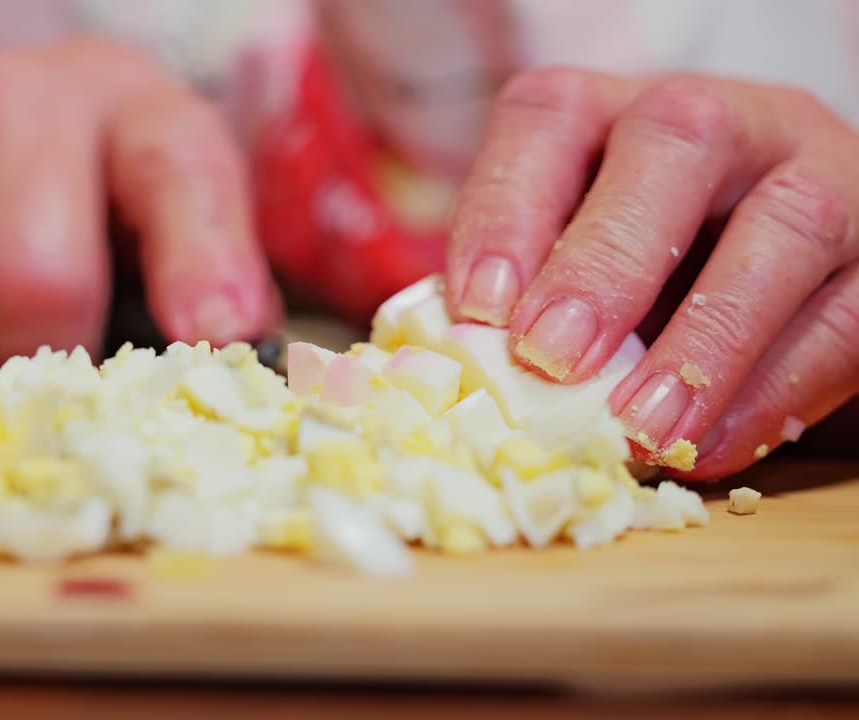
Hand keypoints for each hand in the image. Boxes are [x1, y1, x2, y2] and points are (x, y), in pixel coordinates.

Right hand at [0, 39, 278, 373]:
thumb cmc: (83, 222)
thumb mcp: (162, 241)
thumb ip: (211, 300)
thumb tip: (249, 384)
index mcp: (141, 114)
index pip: (180, 173)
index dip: (201, 264)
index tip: (211, 338)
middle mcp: (28, 93)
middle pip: (38, 271)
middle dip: (51, 355)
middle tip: (55, 375)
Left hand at [446, 68, 858, 478]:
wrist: (783, 277)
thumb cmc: (646, 272)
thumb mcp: (575, 260)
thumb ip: (525, 295)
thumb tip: (457, 369)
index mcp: (615, 113)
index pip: (551, 118)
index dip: (506, 210)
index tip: (477, 310)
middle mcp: (725, 121)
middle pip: (676, 141)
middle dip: (605, 258)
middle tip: (553, 357)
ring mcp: (818, 175)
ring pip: (785, 226)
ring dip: (705, 341)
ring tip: (641, 428)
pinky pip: (843, 318)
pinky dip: (772, 393)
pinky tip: (708, 445)